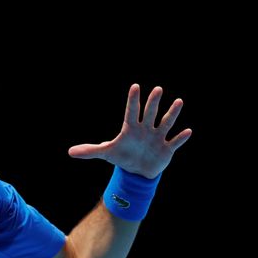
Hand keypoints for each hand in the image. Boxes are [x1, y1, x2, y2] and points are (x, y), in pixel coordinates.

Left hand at [68, 84, 191, 178]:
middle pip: (149, 113)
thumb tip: (70, 152)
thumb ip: (90, 151)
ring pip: (166, 123)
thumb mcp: (106, 154)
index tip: (135, 87)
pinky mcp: (166, 149)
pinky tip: (187, 131)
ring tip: (178, 102)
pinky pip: (175, 142)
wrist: (138, 170)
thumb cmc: (123, 156)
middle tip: (157, 89)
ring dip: (172, 114)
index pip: (131, 112)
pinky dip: (180, 138)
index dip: (133, 100)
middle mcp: (146, 129)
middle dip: (153, 102)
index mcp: (131, 128)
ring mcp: (157, 138)